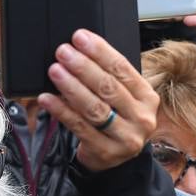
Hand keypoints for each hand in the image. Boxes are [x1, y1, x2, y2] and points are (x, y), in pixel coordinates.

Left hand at [36, 29, 158, 171]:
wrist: (115, 158)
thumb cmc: (116, 119)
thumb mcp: (122, 98)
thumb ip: (107, 77)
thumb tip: (79, 50)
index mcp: (147, 97)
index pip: (122, 69)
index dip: (100, 51)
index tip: (80, 37)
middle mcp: (141, 117)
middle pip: (109, 87)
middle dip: (83, 67)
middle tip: (63, 52)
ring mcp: (126, 138)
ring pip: (95, 108)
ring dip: (72, 87)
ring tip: (55, 71)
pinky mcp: (106, 152)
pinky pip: (80, 127)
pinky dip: (62, 111)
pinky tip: (48, 98)